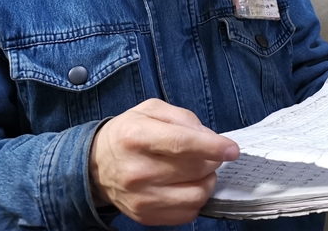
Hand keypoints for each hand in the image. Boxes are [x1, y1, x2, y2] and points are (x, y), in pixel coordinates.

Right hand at [88, 98, 238, 225]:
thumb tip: (209, 137)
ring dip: (206, 181)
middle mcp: (136, 170)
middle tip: (208, 153)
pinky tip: (186, 185)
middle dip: (211, 160)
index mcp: (136, 137)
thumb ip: (182, 117)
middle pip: (194, 169)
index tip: (232, 149)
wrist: (96, 165)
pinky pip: (187, 214)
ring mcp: (140, 198)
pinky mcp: (145, 217)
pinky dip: (195, 199)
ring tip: (198, 170)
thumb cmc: (128, 133)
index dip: (212, 146)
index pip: (181, 143)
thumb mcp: (150, 110)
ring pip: (195, 195)